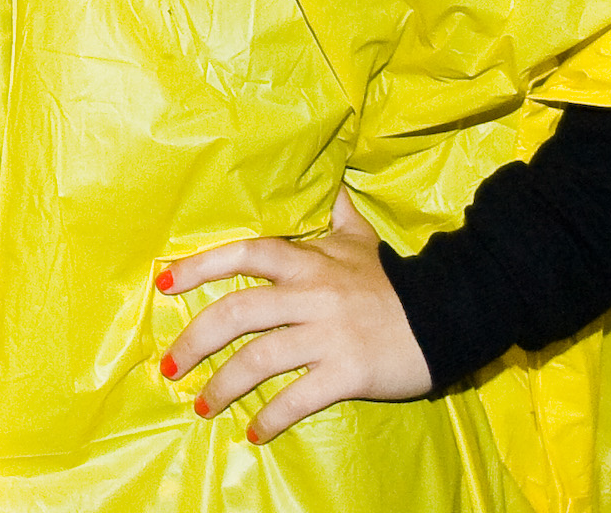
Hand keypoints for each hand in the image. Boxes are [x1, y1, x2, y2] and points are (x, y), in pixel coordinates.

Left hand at [157, 188, 431, 442]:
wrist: (448, 317)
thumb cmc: (395, 281)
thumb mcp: (360, 239)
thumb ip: (334, 211)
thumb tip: (323, 179)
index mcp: (307, 261)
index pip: (243, 254)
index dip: (198, 266)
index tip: (162, 283)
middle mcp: (311, 294)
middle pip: (237, 312)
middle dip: (195, 340)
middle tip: (170, 365)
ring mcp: (328, 334)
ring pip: (260, 359)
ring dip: (223, 385)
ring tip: (202, 405)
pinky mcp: (348, 372)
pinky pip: (299, 398)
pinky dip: (271, 417)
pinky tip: (254, 432)